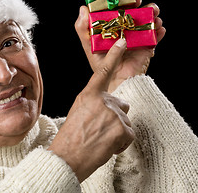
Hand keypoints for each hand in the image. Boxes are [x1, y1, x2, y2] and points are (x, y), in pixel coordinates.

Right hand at [48, 40, 134, 182]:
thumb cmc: (70, 136)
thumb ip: (93, 103)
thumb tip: (106, 106)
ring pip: (125, 120)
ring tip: (101, 139)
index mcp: (88, 94)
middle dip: (115, 117)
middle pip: (121, 104)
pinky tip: (107, 146)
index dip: (114, 55)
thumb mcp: (77, 111)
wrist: (68, 157)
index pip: (103, 71)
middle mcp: (102, 100)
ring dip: (117, 131)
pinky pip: (129, 134)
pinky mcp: (122, 128)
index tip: (123, 41)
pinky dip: (121, 142)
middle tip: (101, 130)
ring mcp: (113, 113)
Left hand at [74, 0, 165, 91]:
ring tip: (153, 16)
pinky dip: (159, 31)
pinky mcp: (147, 46)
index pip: (119, 7)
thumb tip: (83, 9)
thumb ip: (82, 28)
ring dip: (153, 15)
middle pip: (136, 10)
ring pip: (149, 20)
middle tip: (138, 1)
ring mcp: (138, 36)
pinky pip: (156, 35)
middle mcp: (126, 28)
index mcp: (113, 25)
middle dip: (140, 3)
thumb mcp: (88, 44)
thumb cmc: (100, 63)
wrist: (114, 80)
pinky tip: (159, 29)